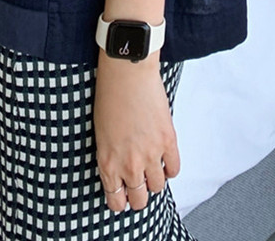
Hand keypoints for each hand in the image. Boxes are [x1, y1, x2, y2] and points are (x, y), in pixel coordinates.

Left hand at [94, 50, 180, 212]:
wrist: (126, 73)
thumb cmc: (109, 95)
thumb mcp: (100, 132)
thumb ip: (110, 155)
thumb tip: (119, 168)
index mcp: (107, 162)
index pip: (116, 199)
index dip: (120, 202)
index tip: (122, 198)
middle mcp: (129, 164)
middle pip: (139, 199)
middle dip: (138, 196)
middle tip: (139, 188)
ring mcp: (150, 155)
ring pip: (158, 187)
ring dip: (155, 181)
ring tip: (152, 171)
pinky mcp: (168, 142)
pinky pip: (174, 169)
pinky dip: (170, 168)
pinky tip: (165, 161)